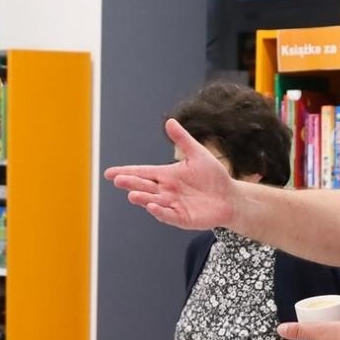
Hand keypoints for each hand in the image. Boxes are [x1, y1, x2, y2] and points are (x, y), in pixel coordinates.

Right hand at [104, 120, 239, 230]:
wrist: (230, 197)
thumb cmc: (213, 175)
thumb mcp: (198, 154)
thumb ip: (182, 140)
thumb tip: (169, 121)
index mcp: (166, 175)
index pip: (142, 172)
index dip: (126, 172)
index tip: (109, 173)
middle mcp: (165, 191)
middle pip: (144, 186)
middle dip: (131, 183)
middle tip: (118, 180)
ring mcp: (172, 205)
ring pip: (152, 201)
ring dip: (142, 198)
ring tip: (132, 194)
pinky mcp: (182, 218)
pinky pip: (168, 215)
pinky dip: (159, 211)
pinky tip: (152, 206)